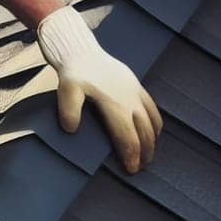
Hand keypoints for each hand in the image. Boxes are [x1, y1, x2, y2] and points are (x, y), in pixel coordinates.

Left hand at [37, 6, 161, 171]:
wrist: (81, 50)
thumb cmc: (72, 72)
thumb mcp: (65, 90)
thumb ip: (69, 110)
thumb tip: (72, 130)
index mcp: (115, 104)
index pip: (128, 136)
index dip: (131, 155)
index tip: (131, 170)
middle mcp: (130, 99)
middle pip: (145, 132)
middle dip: (145, 152)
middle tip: (140, 168)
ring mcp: (136, 91)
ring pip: (153, 120)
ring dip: (153, 139)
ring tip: (148, 154)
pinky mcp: (137, 85)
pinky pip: (152, 107)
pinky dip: (155, 122)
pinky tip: (151, 130)